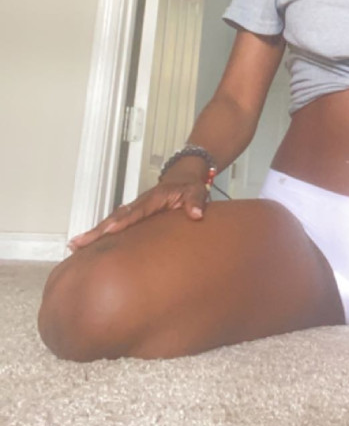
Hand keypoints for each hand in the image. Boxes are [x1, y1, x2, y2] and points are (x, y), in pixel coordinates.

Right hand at [66, 176, 211, 250]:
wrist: (183, 177)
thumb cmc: (188, 186)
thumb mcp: (196, 191)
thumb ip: (196, 201)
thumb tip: (196, 213)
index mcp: (152, 199)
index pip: (134, 212)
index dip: (121, 222)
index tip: (108, 231)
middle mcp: (139, 204)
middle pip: (114, 218)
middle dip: (97, 231)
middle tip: (80, 242)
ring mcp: (133, 211)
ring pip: (109, 222)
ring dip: (93, 234)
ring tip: (74, 247)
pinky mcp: (131, 217)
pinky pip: (113, 226)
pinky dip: (99, 236)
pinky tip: (85, 247)